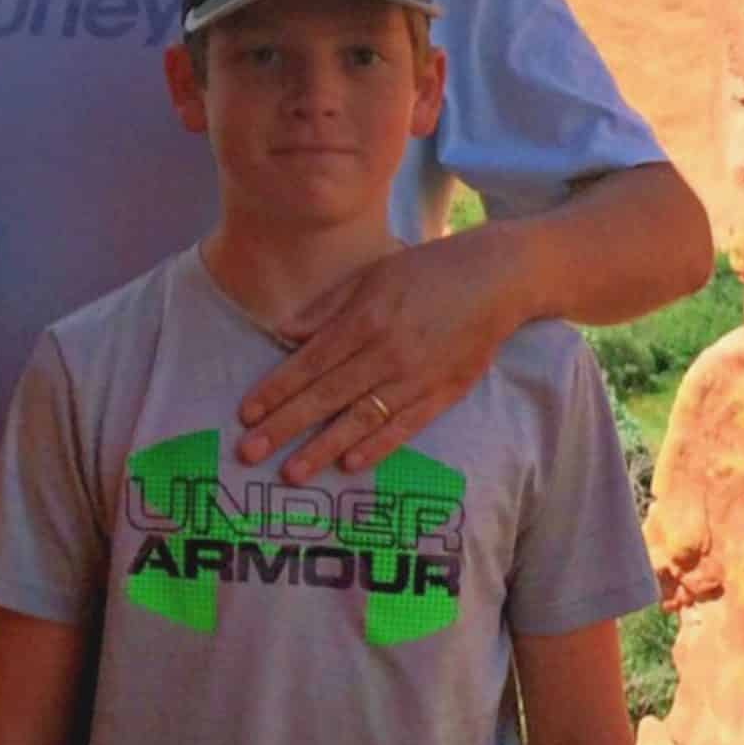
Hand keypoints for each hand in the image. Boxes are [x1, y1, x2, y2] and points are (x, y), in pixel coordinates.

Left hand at [237, 225, 528, 482]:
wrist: (497, 279)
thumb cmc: (427, 271)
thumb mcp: (373, 274)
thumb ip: (327, 306)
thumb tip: (284, 333)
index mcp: (365, 318)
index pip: (309, 362)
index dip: (276, 389)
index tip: (245, 414)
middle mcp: (387, 351)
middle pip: (326, 395)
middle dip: (284, 426)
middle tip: (249, 453)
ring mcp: (417, 376)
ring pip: (361, 418)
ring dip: (323, 448)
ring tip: (291, 473)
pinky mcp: (444, 393)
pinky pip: (405, 426)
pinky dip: (377, 447)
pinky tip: (350, 465)